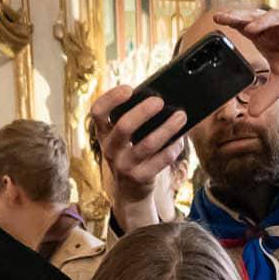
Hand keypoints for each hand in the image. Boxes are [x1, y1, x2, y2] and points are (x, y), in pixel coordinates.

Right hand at [89, 83, 189, 227]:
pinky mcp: (140, 178)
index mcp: (104, 133)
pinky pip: (160, 161)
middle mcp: (110, 149)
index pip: (98, 111)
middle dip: (143, 111)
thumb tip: (161, 100)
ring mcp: (124, 165)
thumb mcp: (124, 138)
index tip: (129, 89)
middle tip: (160, 101)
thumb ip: (134, 120)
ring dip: (167, 128)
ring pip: (147, 144)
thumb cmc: (131, 153)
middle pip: (124, 126)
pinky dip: (172, 148)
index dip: (111, 98)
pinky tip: (180, 140)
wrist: (130, 191)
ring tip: (181, 116)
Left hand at [213, 8, 278, 109]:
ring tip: (250, 30)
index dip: (234, 21)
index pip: (248, 26)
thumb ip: (266, 96)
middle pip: (259, 17)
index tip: (217, 20)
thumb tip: (251, 114)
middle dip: (242, 17)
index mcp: (269, 39)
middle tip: (225, 18)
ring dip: (264, 22)